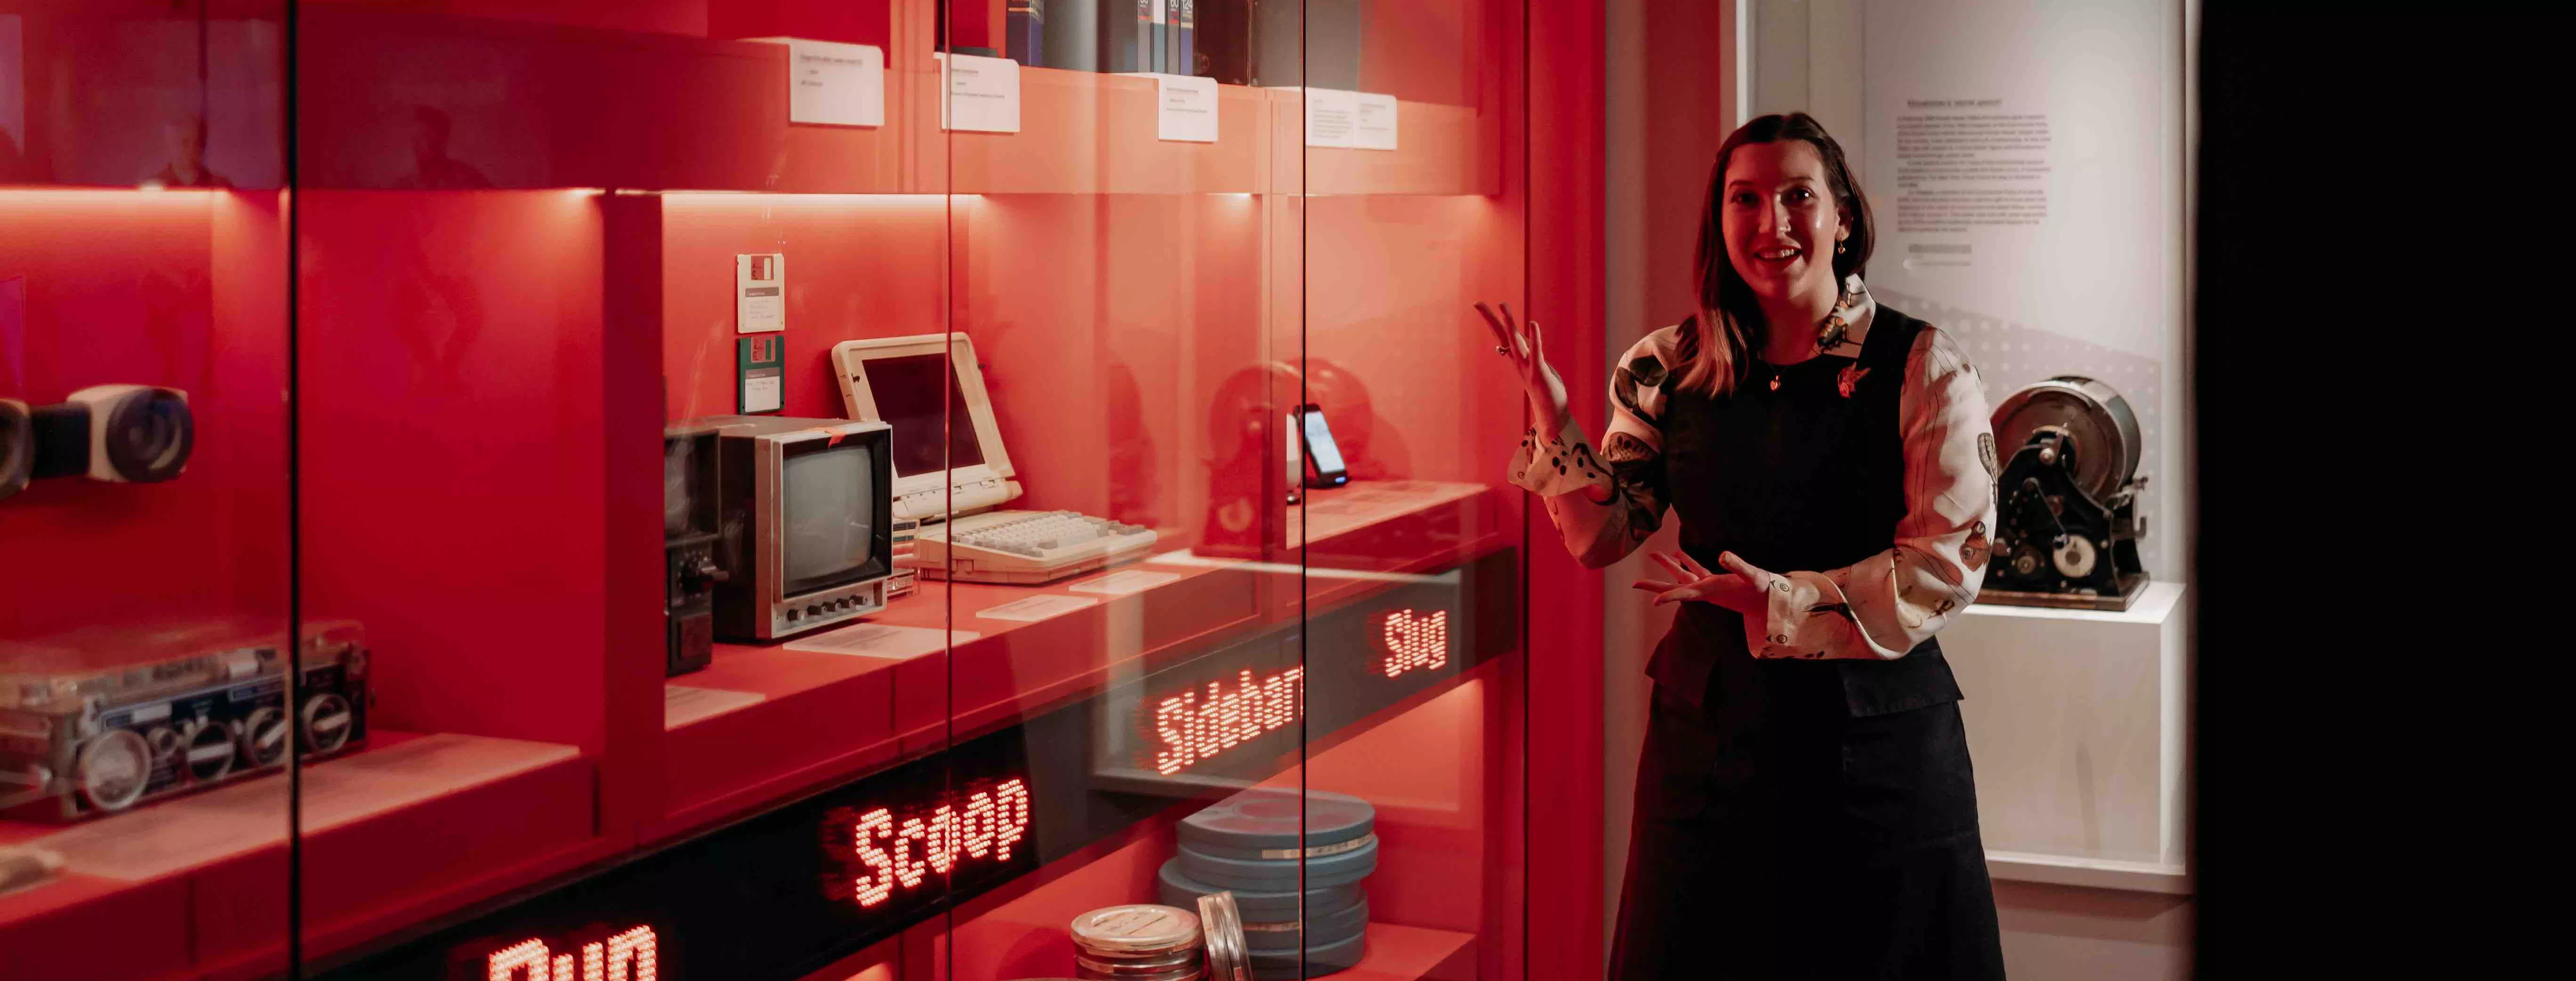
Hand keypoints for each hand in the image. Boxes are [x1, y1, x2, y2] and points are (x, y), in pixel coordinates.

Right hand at [1474, 301, 1571, 429]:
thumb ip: (1530, 357)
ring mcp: (1527, 367)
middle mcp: (1518, 361)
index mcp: (1517, 358)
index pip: (1501, 335)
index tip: (1478, 305)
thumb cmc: (1547, 391)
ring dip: (1509, 324)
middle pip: (1502, 335)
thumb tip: (1524, 347)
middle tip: (1477, 303)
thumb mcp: (1537, 369)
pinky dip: (1535, 337)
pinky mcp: (1539, 372)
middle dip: (1491, 318)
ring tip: (1503, 306)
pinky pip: (1536, 352)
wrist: (1552, 414)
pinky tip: (1533, 323)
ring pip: (1515, 342)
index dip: (1490, 320)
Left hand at [1630, 550, 1776, 615]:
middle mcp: (1706, 590)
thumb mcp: (1753, 577)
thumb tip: (1723, 554)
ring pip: (1684, 575)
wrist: (1772, 602)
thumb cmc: (1764, 591)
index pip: (1686, 594)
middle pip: (1675, 587)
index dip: (1670, 596)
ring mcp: (1710, 586)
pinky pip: (1697, 571)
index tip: (1653, 601)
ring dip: (1669, 565)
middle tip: (1633, 584)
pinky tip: (1680, 553)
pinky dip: (1688, 562)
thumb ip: (1738, 566)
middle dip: (1655, 585)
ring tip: (1653, 553)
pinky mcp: (1717, 582)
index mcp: (1711, 591)